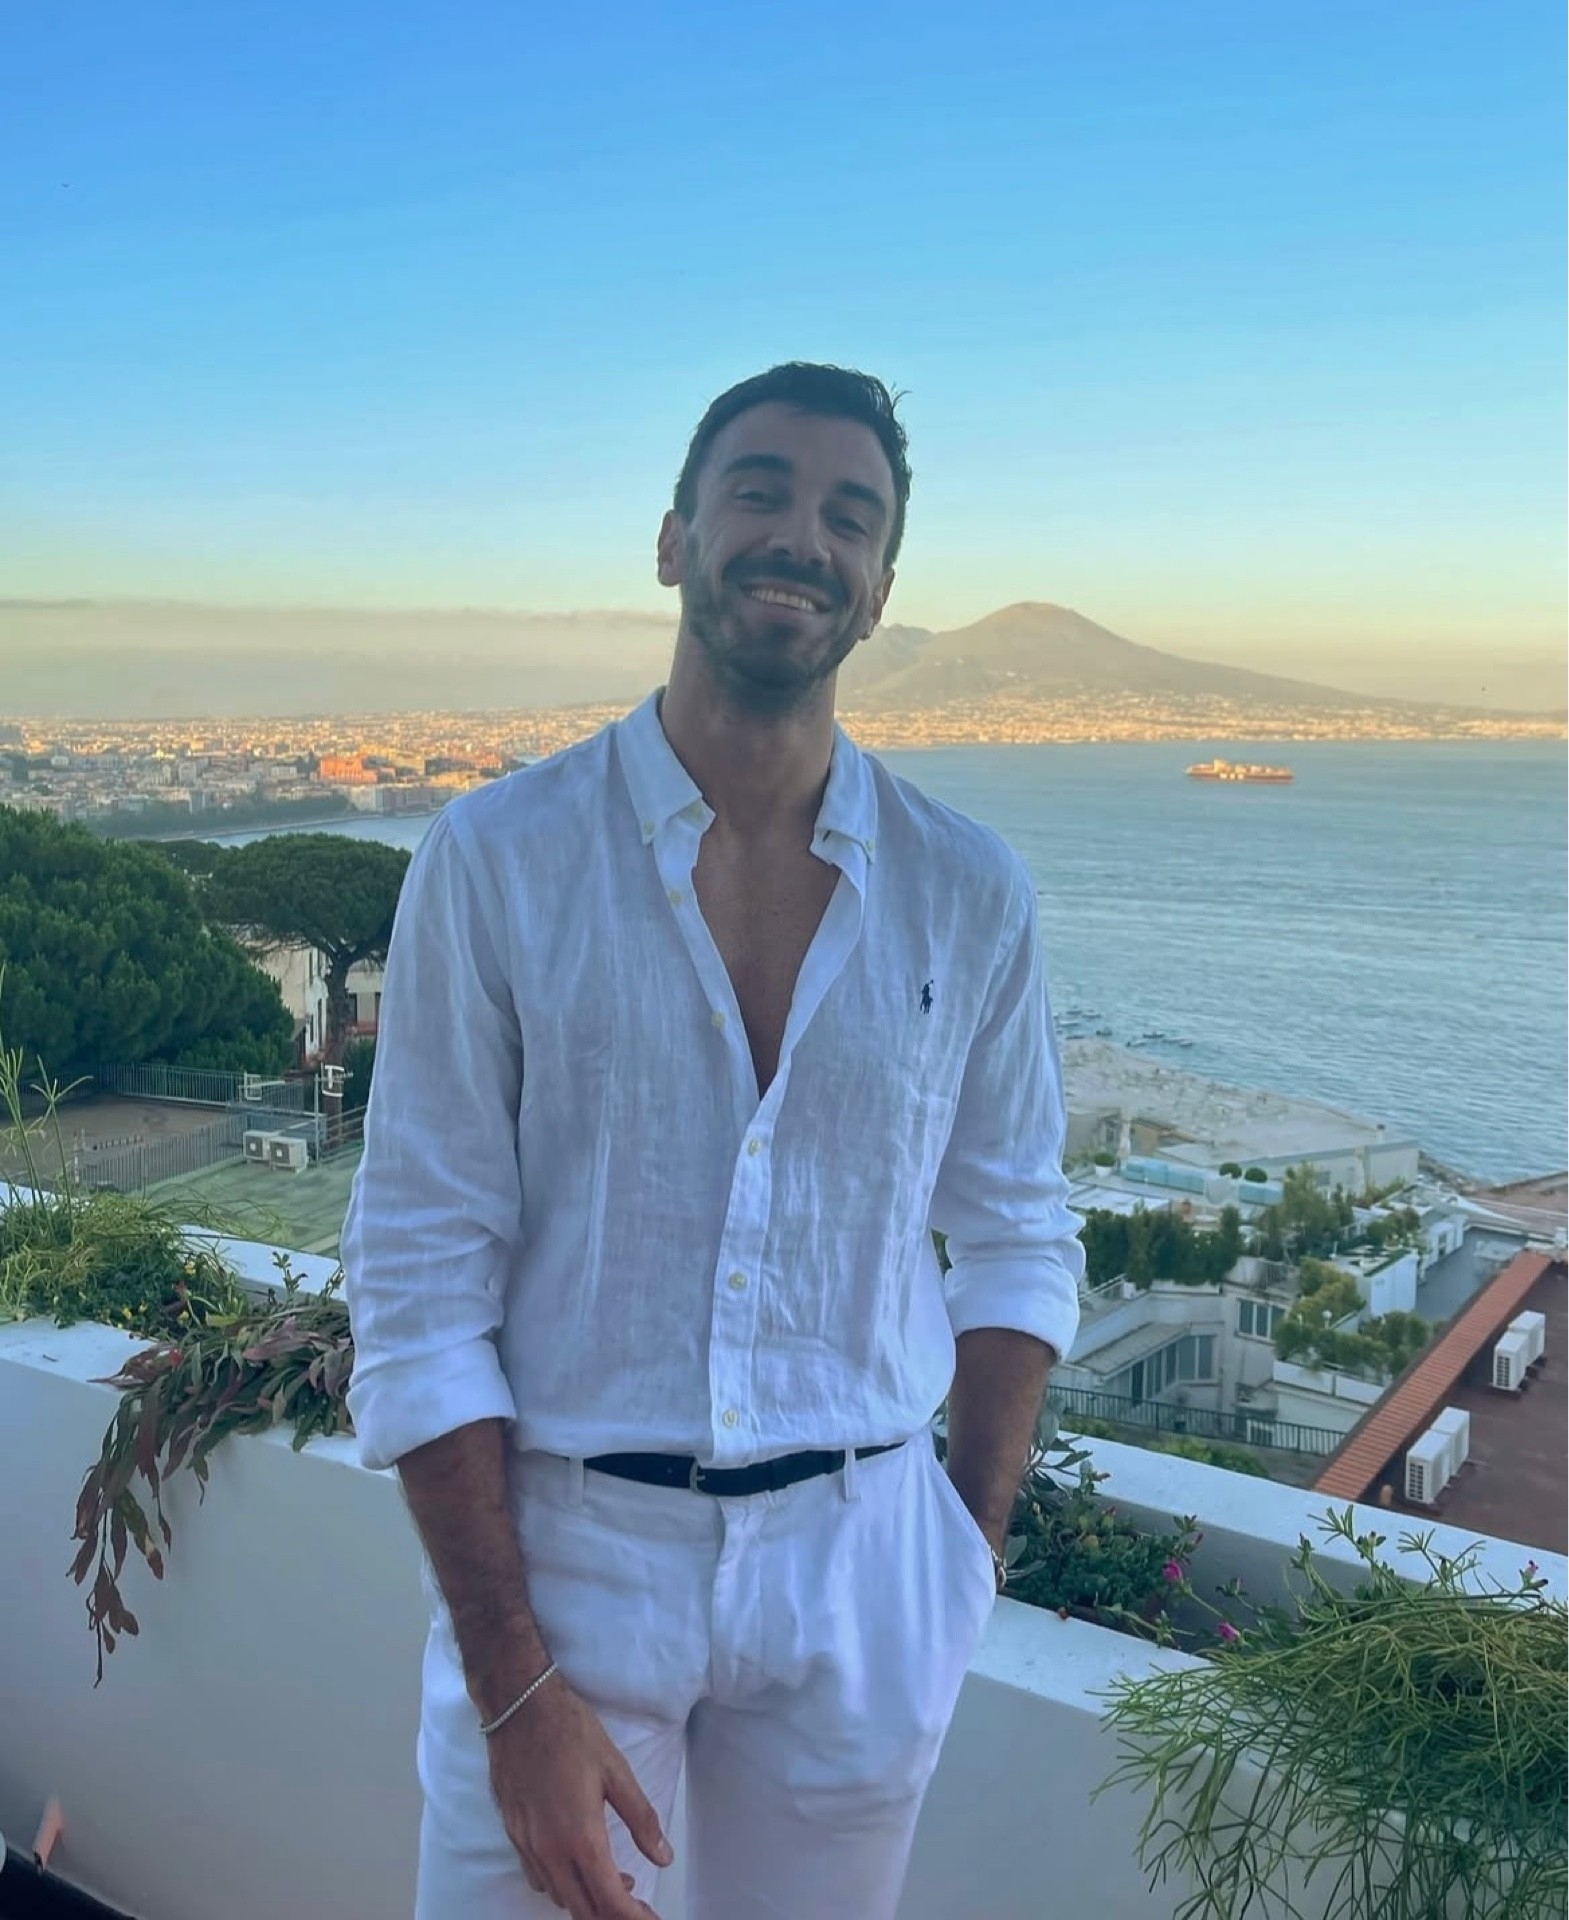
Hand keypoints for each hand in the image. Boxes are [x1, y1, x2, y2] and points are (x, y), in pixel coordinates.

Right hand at [486, 1675, 671, 1917]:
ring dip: (590, 1901)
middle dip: (614, 1915)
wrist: (519, 1709)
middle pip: (583, 1910)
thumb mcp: (616, 1770)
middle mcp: (550, 1852)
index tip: (652, 1919)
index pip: (610, 1900)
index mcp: (581, 1837)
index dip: (634, 1918)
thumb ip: (641, 1819)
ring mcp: (528, 1846)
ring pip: (559, 1898)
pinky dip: (564, 1886)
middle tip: (640, 1905)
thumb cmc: (571, 1733)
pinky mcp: (513, 1835)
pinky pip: (539, 1878)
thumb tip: (664, 1857)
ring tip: (618, 1881)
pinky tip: (580, 1865)